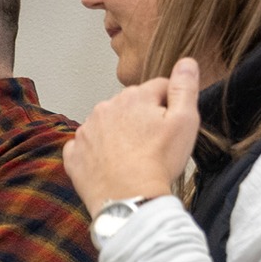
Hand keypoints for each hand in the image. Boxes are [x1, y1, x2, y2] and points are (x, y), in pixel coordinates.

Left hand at [63, 57, 201, 217]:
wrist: (129, 200)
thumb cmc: (159, 162)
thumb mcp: (185, 121)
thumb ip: (185, 87)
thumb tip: (186, 61)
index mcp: (134, 96)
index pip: (158, 88)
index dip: (170, 106)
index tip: (171, 128)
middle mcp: (105, 108)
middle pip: (131, 106)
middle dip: (142, 120)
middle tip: (152, 147)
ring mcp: (86, 132)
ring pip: (107, 126)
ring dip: (118, 136)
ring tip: (132, 159)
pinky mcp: (74, 155)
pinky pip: (86, 147)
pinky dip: (96, 154)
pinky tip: (110, 166)